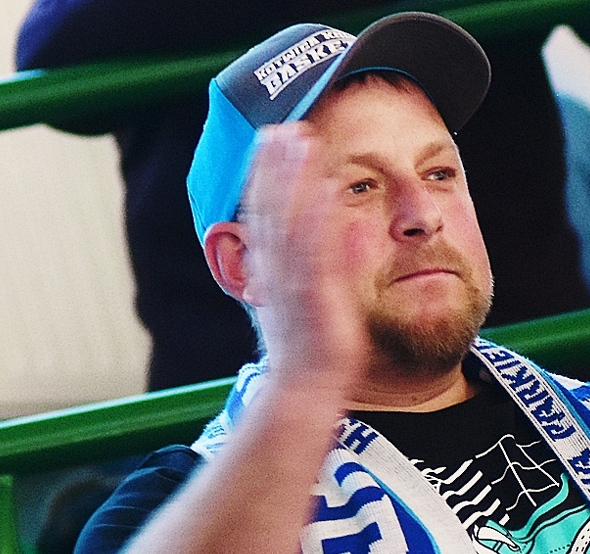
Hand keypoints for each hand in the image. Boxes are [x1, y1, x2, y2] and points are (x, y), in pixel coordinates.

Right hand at [236, 124, 365, 390]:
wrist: (303, 391)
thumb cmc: (303, 353)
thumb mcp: (286, 308)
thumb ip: (283, 277)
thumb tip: (275, 261)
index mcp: (268, 272)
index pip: (260, 215)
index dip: (261, 177)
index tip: (266, 143)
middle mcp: (275, 271)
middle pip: (268, 208)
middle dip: (272, 166)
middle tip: (278, 126)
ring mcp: (294, 281)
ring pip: (288, 218)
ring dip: (294, 177)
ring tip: (302, 139)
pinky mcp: (317, 294)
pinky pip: (318, 248)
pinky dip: (321, 215)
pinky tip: (329, 186)